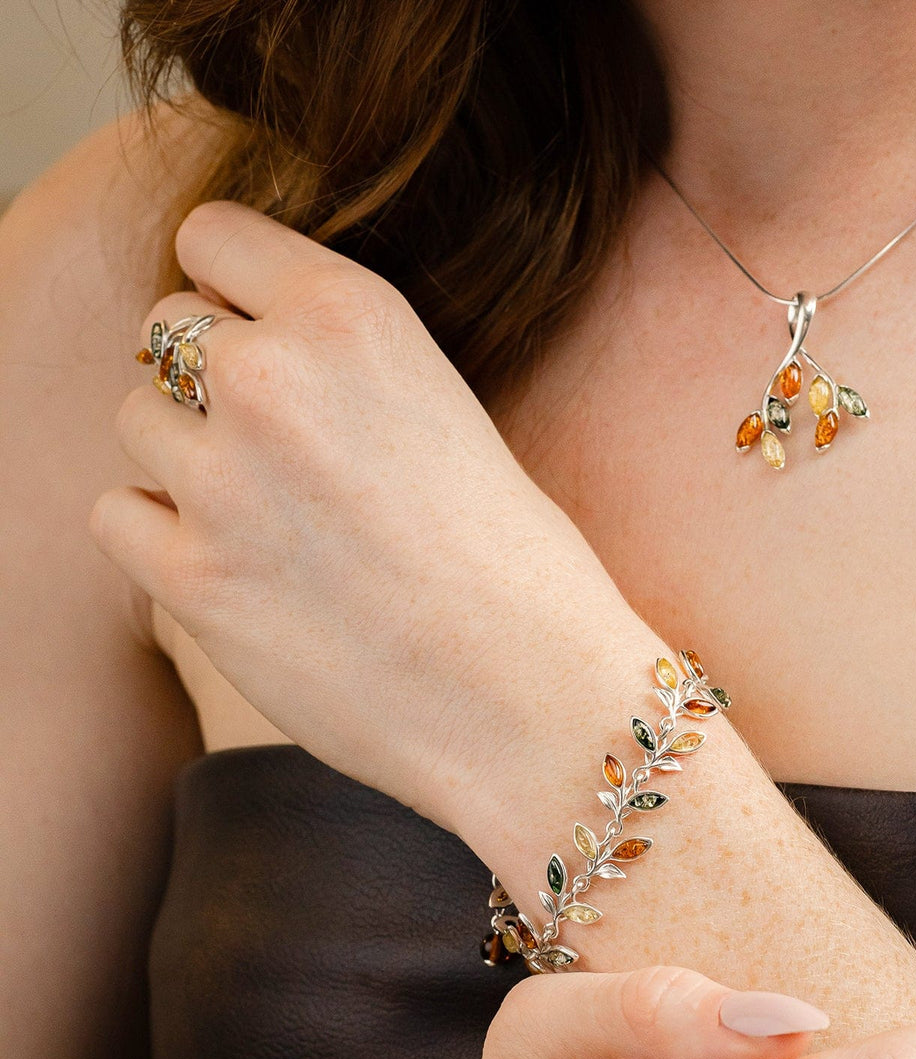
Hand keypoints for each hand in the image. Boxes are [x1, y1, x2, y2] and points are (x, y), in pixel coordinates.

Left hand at [92, 200, 637, 830]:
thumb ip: (333, 365)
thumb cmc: (515, 568)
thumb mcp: (440, 407)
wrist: (531, 699)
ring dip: (186, 463)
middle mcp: (270, 378)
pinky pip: (118, 516)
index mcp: (348, 315)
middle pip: (163, 332)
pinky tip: (238, 569)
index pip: (210, 236)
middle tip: (275, 453)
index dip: (229, 291)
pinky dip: (162, 539)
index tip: (254, 339)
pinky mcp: (191, 578)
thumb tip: (234, 352)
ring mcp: (220, 480)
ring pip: (137, 423)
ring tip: (271, 523)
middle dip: (206, 382)